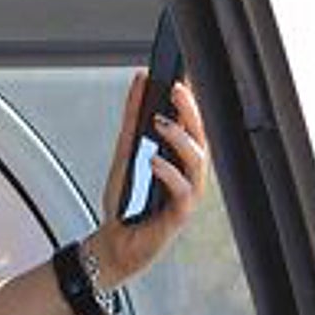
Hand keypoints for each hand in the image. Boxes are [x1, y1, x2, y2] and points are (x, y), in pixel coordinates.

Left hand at [90, 73, 209, 287]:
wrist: (115, 242)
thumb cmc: (126, 201)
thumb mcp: (125, 151)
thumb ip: (133, 119)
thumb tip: (141, 81)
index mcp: (181, 158)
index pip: (192, 122)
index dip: (190, 98)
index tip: (181, 72)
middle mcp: (190, 174)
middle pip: (200, 136)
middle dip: (189, 110)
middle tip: (175, 87)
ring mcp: (187, 195)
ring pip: (197, 161)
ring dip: (180, 138)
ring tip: (160, 121)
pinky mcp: (179, 215)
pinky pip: (182, 192)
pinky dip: (168, 173)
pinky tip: (154, 160)